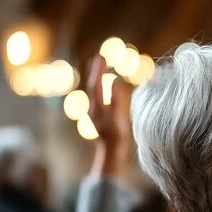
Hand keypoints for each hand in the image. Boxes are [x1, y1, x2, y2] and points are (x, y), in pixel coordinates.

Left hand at [86, 55, 131, 176]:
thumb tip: (116, 82)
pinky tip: (104, 89)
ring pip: (94, 93)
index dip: (97, 71)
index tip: (100, 57)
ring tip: (100, 69)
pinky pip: (98, 99)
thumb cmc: (116, 137)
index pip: (95, 85)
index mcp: (96, 107)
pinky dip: (100, 89)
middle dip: (95, 72)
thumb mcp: (118, 118)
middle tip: (98, 58)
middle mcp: (93, 109)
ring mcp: (96, 114)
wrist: (110, 154)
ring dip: (97, 79)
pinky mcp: (100, 118)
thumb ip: (117, 100)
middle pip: (92, 87)